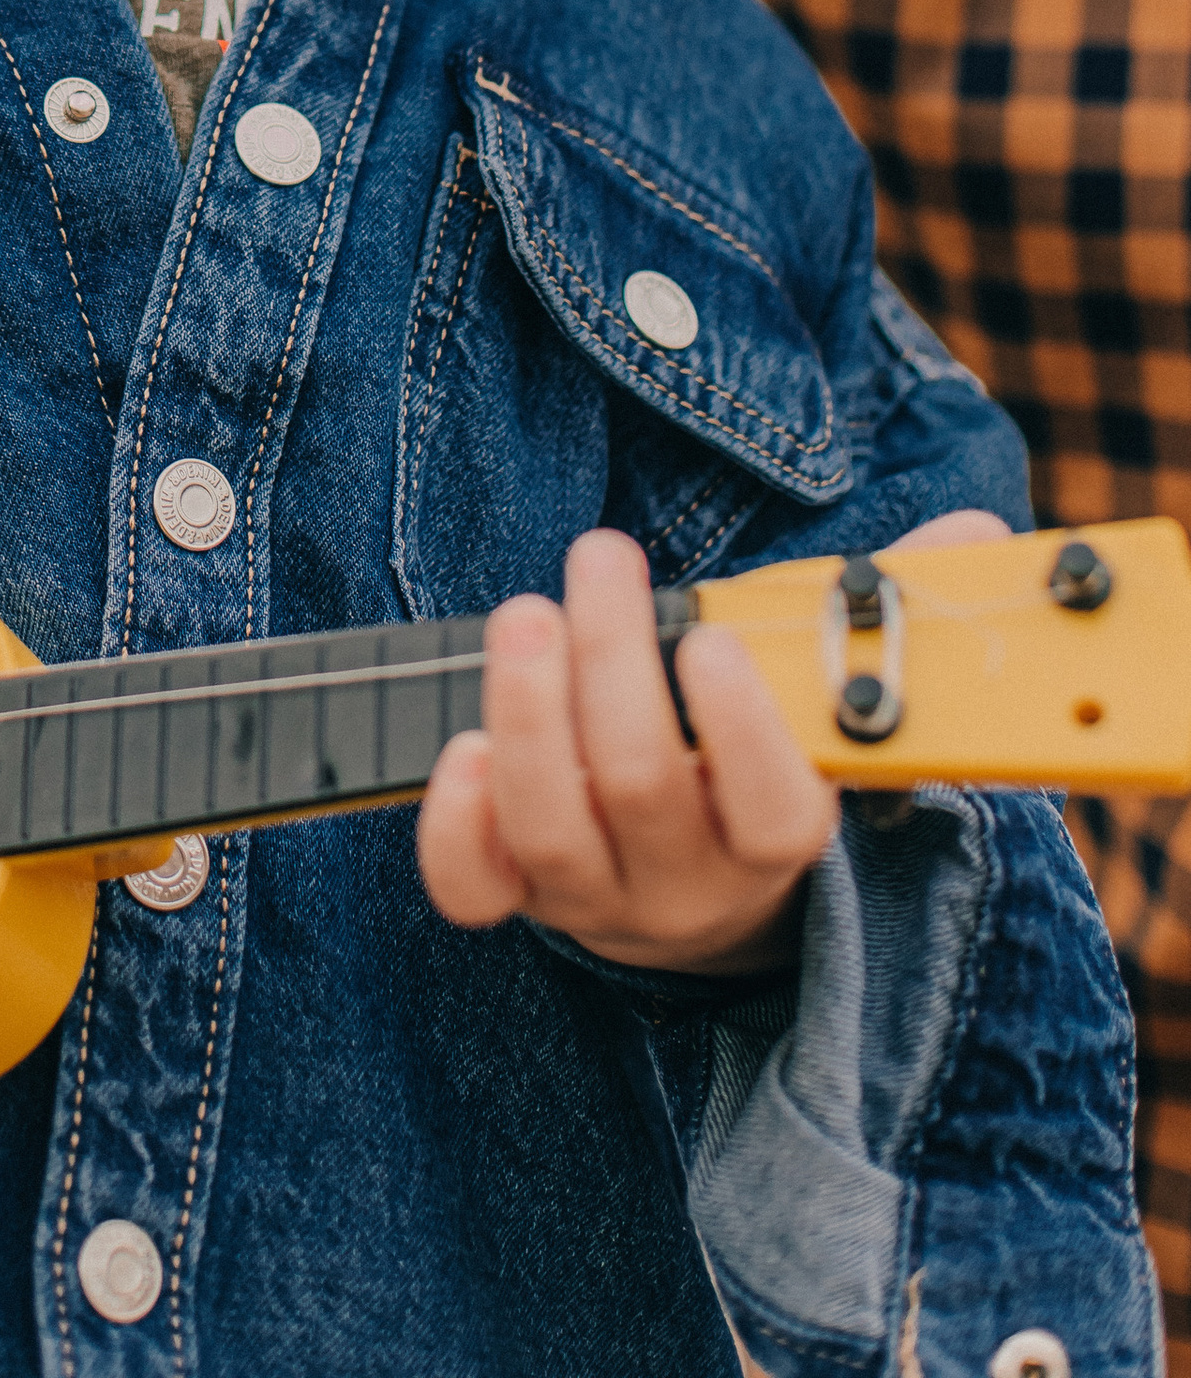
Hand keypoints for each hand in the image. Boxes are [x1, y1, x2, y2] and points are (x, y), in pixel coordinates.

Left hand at [416, 512, 1012, 973]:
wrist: (696, 890)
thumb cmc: (754, 757)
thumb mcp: (817, 700)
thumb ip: (880, 616)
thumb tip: (975, 535)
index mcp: (782, 835)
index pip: (776, 813)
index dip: (741, 730)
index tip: (713, 640)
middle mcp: (690, 881)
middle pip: (646, 788)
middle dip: (613, 663)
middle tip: (599, 559)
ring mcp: (598, 896)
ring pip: (551, 827)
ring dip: (529, 712)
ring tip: (526, 616)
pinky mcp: (520, 896)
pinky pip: (473, 886)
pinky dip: (456, 820)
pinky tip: (461, 746)